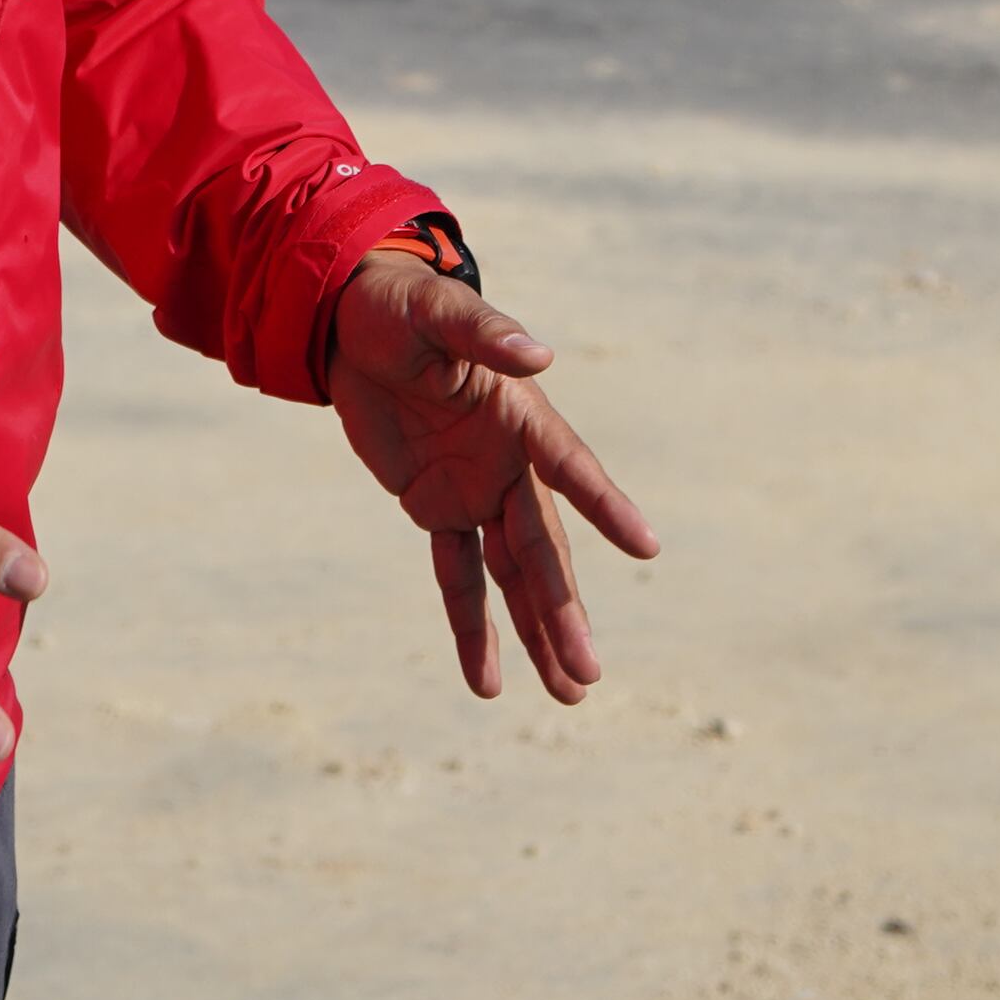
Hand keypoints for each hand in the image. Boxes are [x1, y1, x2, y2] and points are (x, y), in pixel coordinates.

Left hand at [327, 255, 660, 703]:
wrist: (353, 324)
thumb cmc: (403, 307)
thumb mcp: (437, 314)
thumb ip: (486, 334)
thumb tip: (539, 354)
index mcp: (520, 416)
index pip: (569, 466)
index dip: (606, 505)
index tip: (646, 547)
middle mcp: (509, 462)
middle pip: (542, 547)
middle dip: (563, 610)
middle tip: (589, 672)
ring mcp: (476, 489)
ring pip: (512, 574)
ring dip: (538, 631)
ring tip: (568, 692)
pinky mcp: (436, 507)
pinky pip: (458, 575)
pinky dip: (470, 626)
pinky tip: (486, 681)